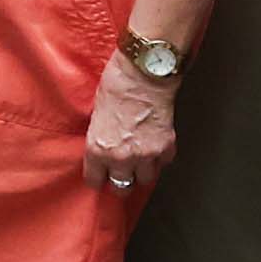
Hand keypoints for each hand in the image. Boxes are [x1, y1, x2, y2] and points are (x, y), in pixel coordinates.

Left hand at [84, 61, 174, 195]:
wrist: (144, 73)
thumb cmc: (117, 85)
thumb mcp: (96, 115)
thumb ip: (100, 138)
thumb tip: (105, 147)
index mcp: (98, 149)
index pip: (95, 180)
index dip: (97, 178)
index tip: (100, 176)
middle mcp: (121, 157)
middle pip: (121, 188)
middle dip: (120, 182)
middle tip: (121, 174)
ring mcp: (146, 155)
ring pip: (145, 180)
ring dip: (142, 172)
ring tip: (140, 161)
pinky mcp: (166, 147)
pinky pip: (163, 163)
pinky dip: (160, 158)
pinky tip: (155, 146)